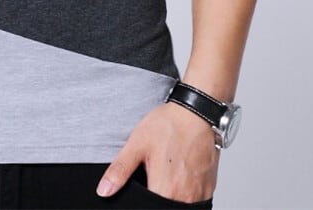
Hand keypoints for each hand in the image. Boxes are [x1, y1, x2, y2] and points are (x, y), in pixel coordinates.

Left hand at [95, 101, 218, 202]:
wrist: (195, 113)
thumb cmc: (167, 125)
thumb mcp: (137, 144)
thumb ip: (120, 170)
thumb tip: (103, 191)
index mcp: (164, 191)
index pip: (147, 208)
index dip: (141, 202)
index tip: (143, 186)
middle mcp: (185, 198)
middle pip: (163, 207)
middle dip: (155, 196)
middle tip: (154, 175)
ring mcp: (199, 195)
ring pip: (179, 206)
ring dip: (171, 195)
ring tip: (166, 173)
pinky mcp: (209, 189)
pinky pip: (194, 201)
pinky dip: (184, 193)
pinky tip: (178, 174)